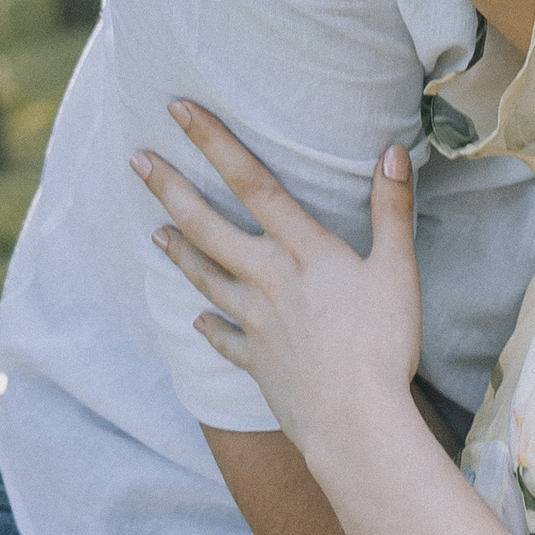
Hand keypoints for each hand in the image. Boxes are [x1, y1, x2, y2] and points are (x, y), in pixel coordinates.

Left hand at [135, 107, 422, 472]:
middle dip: (170, 189)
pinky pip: (223, 339)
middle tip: (136, 161)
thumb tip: (393, 150)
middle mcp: (268, 279)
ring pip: (206, 278)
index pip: (253, 183)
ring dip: (179, 253)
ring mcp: (255, 323)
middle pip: (209, 227)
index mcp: (303, 251)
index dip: (215, 143)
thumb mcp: (398, 270)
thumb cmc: (382, 345)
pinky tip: (195, 321)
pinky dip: (207, 327)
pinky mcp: (256, 361)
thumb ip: (391, 209)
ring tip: (155, 234)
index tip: (178, 112)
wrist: (354, 423)